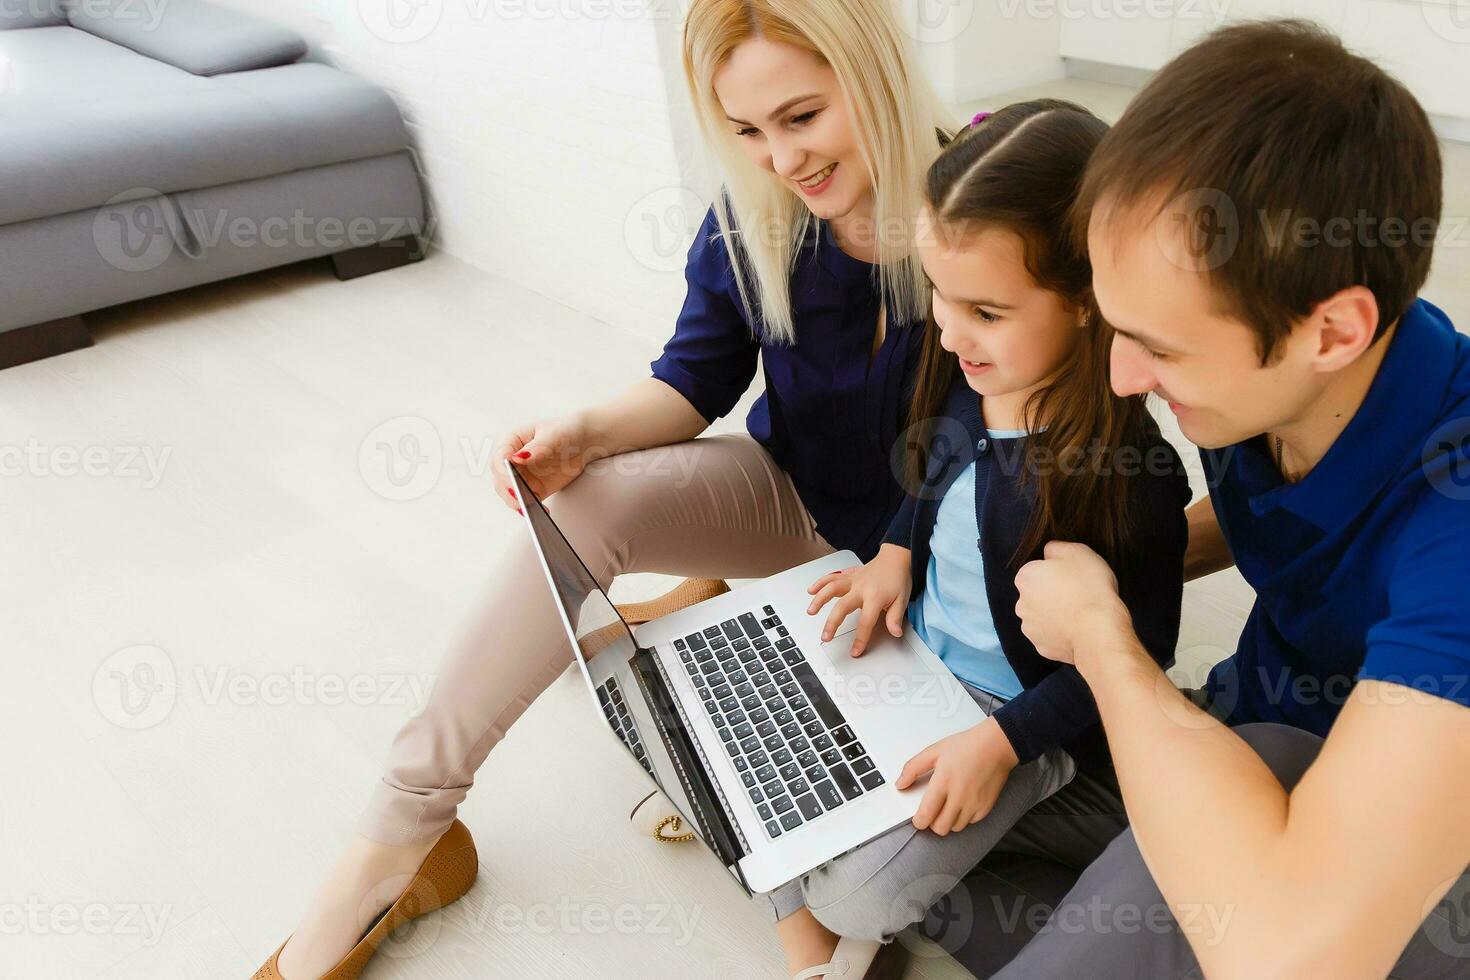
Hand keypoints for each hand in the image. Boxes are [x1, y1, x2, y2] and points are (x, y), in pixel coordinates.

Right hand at [490, 412, 594, 514]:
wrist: (582, 442)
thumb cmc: (566, 431)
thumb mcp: (553, 435)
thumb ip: (537, 447)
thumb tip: (517, 458)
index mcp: (511, 441)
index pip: (500, 458)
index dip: (504, 471)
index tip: (513, 481)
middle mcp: (511, 460)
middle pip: (500, 479)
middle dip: (509, 491)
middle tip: (521, 499)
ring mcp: (520, 476)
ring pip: (510, 494)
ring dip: (519, 502)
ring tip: (532, 509)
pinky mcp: (532, 489)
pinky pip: (526, 502)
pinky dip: (531, 508)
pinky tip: (542, 512)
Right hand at [806, 544, 912, 656]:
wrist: (895, 557)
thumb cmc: (898, 578)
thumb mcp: (902, 600)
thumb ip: (895, 618)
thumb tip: (895, 633)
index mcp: (875, 596)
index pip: (866, 622)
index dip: (860, 639)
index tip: (854, 651)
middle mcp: (861, 588)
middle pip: (842, 607)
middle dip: (832, 623)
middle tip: (826, 637)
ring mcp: (853, 580)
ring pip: (832, 589)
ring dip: (820, 600)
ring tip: (811, 612)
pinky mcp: (848, 575)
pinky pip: (832, 577)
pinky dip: (820, 583)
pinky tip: (811, 591)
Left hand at [896, 720, 1019, 834]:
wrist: (996, 745)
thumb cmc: (967, 746)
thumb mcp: (934, 751)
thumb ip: (913, 768)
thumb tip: (901, 784)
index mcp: (943, 782)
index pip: (926, 815)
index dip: (918, 821)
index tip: (917, 818)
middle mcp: (959, 796)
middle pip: (940, 828)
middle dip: (932, 823)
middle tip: (932, 811)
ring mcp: (974, 804)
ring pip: (955, 828)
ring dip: (948, 821)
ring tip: (948, 805)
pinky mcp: (986, 807)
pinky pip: (970, 823)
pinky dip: (963, 817)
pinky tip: (962, 803)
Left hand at [1013, 541, 1126, 665]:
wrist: (1098, 630)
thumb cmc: (1089, 587)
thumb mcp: (1077, 552)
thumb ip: (1055, 548)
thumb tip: (1048, 552)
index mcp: (1025, 577)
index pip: (1037, 570)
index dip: (1057, 572)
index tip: (1074, 577)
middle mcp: (1021, 603)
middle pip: (1037, 594)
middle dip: (1052, 594)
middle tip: (1078, 595)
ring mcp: (1030, 628)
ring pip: (1042, 616)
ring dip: (1055, 615)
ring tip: (1080, 614)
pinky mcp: (1042, 647)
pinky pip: (1051, 636)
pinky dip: (1061, 634)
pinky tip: (1077, 630)